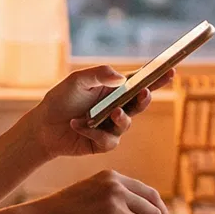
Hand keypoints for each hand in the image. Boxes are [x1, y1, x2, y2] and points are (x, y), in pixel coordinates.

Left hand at [26, 65, 173, 159]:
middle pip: (140, 104)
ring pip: (126, 124)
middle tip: (144, 94)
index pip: (141, 82)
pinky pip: (108, 140)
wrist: (43, 125)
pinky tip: (78, 125)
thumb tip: (122, 78)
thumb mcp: (78, 80)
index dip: (157, 78)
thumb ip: (99, 75)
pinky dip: (94, 132)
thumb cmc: (62, 99)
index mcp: (115, 90)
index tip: (171, 70)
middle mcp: (118, 107)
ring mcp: (112, 126)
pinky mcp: (103, 143)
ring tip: (111, 112)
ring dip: (120, 118)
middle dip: (145, 99)